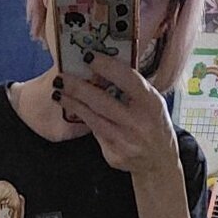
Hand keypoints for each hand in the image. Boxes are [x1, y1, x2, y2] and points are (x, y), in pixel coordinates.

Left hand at [55, 54, 179, 176]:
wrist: (159, 161)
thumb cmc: (154, 124)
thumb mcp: (152, 102)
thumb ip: (132, 87)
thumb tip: (100, 67)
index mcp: (151, 104)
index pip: (127, 79)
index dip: (106, 66)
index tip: (87, 56)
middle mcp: (139, 123)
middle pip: (102, 101)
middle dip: (78, 87)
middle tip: (60, 77)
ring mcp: (125, 141)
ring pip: (92, 118)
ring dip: (73, 103)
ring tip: (58, 92)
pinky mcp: (114, 155)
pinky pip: (95, 133)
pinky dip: (84, 119)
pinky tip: (74, 110)